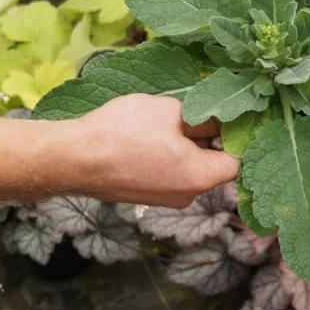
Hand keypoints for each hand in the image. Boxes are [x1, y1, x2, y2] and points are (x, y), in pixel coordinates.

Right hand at [75, 94, 239, 206]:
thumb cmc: (123, 133)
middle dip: (206, 137)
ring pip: (187, 167)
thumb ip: (204, 118)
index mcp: (200, 179)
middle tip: (195, 110)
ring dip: (183, 144)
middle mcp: (186, 197)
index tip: (230, 114)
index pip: (236, 160)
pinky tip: (148, 134)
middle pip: (211, 164)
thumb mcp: (171, 112)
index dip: (236, 135)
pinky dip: (164, 154)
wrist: (74, 158)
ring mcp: (164, 199)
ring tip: (165, 119)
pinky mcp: (144, 195)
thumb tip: (223, 119)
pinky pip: (166, 172)